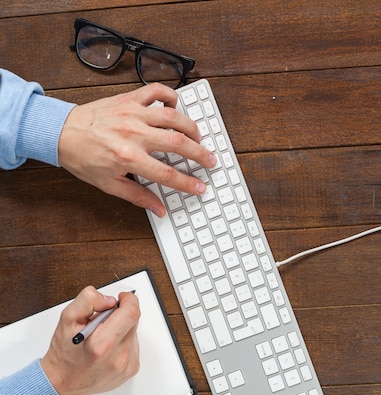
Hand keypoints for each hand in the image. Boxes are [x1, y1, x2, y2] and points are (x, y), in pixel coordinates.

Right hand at [41, 287, 139, 394]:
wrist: (63, 382)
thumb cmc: (64, 353)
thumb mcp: (67, 319)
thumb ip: (88, 301)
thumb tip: (109, 300)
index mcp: (102, 344)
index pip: (131, 313)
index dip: (129, 300)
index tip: (122, 298)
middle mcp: (118, 357)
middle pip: (133, 321)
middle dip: (120, 314)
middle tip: (102, 320)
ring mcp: (126, 365)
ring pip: (134, 333)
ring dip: (121, 329)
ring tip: (102, 337)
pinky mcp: (130, 370)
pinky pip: (133, 346)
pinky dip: (122, 342)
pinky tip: (108, 348)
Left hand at [58, 83, 216, 216]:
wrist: (62, 133)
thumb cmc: (83, 158)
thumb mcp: (110, 185)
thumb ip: (138, 197)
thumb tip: (159, 209)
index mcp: (129, 158)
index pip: (168, 174)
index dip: (188, 183)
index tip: (200, 187)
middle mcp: (133, 134)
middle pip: (178, 144)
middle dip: (200, 154)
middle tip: (211, 161)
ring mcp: (132, 113)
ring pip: (173, 116)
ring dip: (191, 127)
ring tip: (199, 137)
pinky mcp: (128, 99)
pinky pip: (156, 92)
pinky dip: (170, 96)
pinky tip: (176, 107)